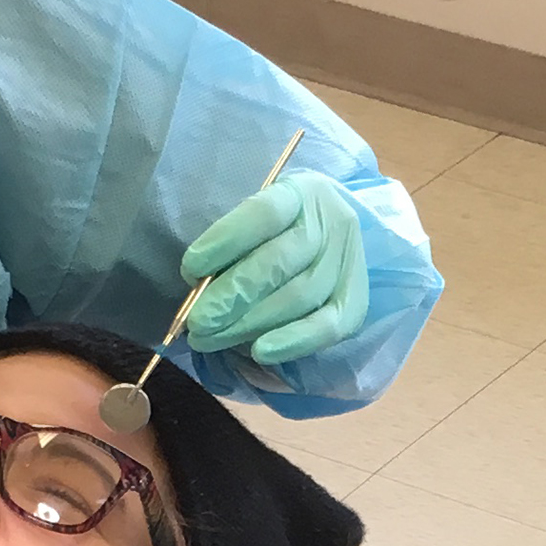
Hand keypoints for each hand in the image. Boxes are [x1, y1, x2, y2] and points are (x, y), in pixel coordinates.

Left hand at [181, 173, 368, 367]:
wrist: (335, 237)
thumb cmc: (280, 230)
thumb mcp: (258, 219)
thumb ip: (232, 245)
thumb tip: (198, 284)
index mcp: (300, 193)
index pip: (264, 213)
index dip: (225, 241)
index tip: (190, 269)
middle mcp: (330, 223)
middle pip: (280, 261)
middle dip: (232, 295)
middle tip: (197, 322)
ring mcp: (347, 262)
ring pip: (299, 296)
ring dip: (250, 323)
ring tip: (212, 339)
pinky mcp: (355, 299)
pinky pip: (328, 325)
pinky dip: (293, 341)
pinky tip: (260, 352)